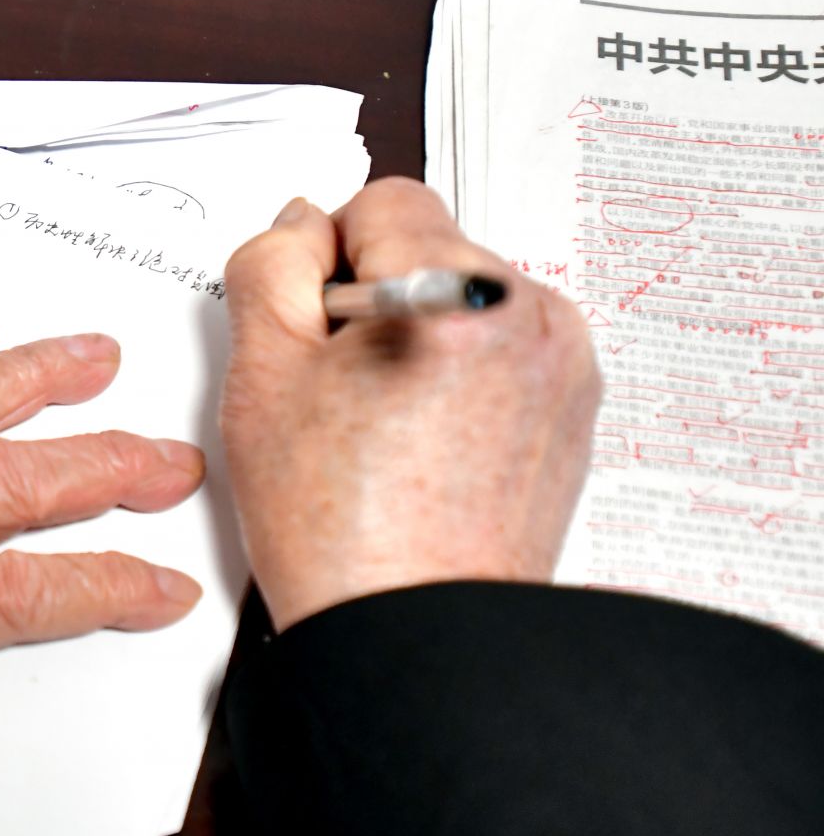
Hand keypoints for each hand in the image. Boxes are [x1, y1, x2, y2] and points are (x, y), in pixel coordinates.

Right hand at [220, 178, 600, 631]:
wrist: (414, 634)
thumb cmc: (340, 533)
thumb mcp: (260, 379)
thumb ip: (270, 270)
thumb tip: (300, 227)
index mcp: (460, 296)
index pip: (384, 201)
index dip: (326, 257)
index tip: (312, 329)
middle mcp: (533, 319)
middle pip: (431, 246)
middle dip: (375, 299)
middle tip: (338, 394)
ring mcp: (565, 367)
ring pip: (466, 299)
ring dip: (420, 336)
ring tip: (381, 428)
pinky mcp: (574, 409)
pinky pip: (502, 352)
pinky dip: (459, 378)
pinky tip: (422, 445)